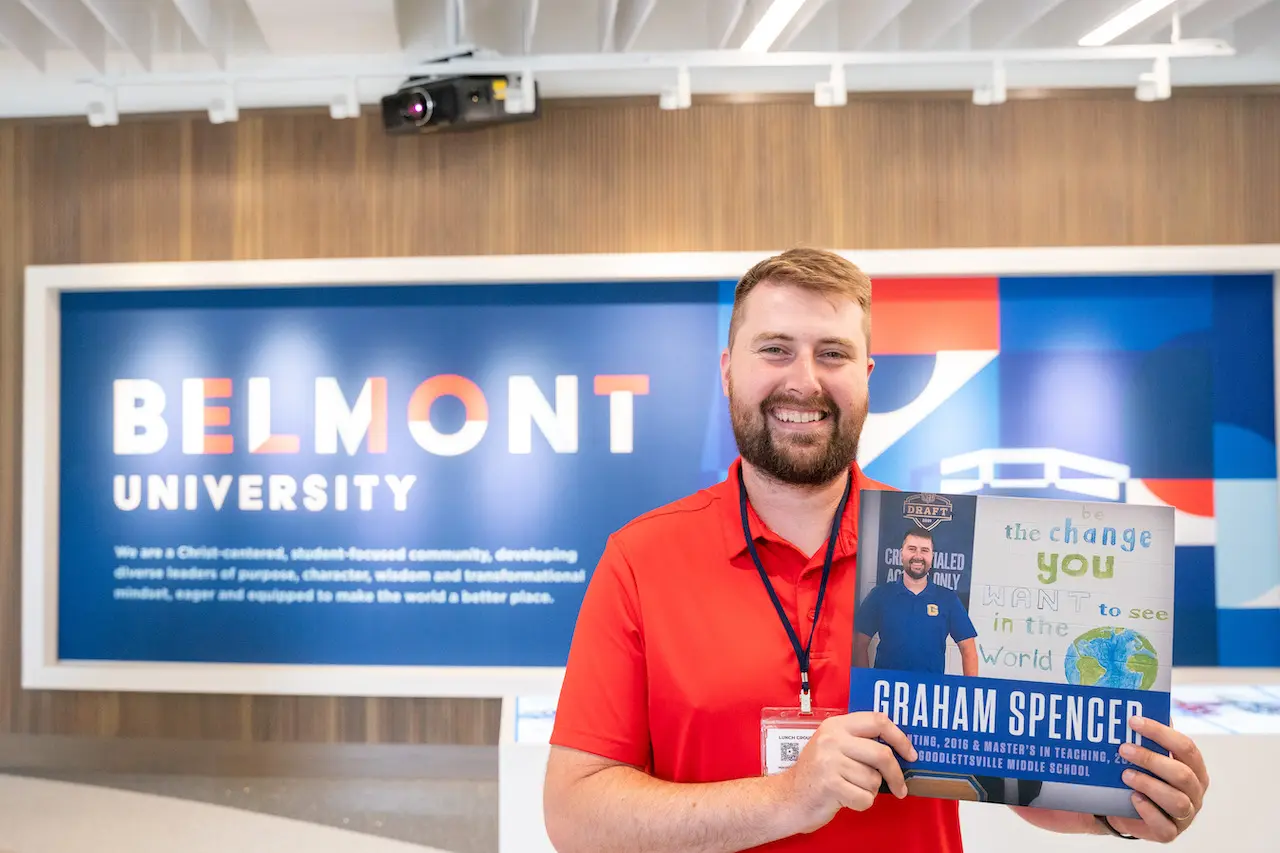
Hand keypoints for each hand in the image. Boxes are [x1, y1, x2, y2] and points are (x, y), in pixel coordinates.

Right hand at [779, 711, 917, 833]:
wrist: (787, 797)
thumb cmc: (816, 775)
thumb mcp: (833, 747)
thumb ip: (859, 742)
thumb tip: (899, 749)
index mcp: (836, 726)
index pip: (877, 720)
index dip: (900, 737)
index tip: (910, 754)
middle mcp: (832, 739)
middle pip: (882, 754)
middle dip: (895, 774)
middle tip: (900, 787)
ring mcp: (829, 761)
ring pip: (874, 780)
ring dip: (869, 791)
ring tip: (851, 788)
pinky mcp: (829, 784)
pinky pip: (865, 798)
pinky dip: (861, 803)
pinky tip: (845, 799)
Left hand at [1106, 715, 1208, 841]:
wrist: (1128, 808)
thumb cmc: (1144, 774)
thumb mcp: (1148, 754)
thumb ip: (1150, 736)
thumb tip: (1141, 704)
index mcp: (1195, 768)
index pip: (1186, 747)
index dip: (1160, 732)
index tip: (1133, 721)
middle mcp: (1195, 792)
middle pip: (1182, 774)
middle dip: (1151, 759)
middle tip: (1123, 749)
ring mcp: (1185, 815)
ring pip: (1176, 801)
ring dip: (1148, 784)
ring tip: (1125, 774)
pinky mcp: (1169, 833)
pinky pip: (1163, 826)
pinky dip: (1147, 811)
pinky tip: (1133, 798)